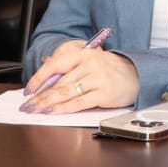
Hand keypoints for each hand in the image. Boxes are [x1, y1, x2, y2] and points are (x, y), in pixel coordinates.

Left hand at [21, 38, 138, 113]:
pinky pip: (79, 103)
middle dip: (41, 96)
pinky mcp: (103, 93)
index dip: (39, 78)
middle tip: (28, 106)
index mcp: (84, 54)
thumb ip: (70, 64)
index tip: (28, 90)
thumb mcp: (91, 60)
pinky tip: (53, 112)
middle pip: (59, 82)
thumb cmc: (112, 68)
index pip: (55, 64)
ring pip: (66, 92)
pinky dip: (63, 108)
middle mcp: (90, 64)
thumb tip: (46, 63)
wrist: (139, 74)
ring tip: (36, 110)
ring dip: (48, 103)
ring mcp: (97, 78)